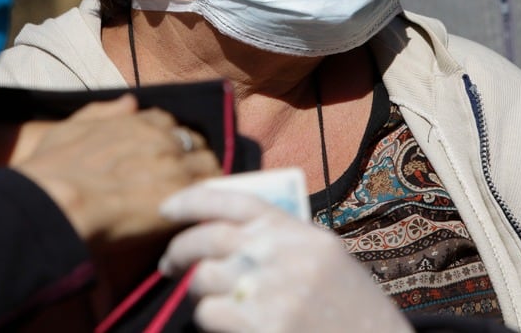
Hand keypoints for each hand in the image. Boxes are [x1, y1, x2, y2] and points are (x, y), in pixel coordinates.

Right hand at [10, 95, 221, 246]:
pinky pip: (211, 192)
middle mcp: (163, 138)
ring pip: (208, 166)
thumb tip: (130, 101)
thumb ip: (103, 112)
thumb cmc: (53, 168)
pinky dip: (207, 199)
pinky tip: (197, 212)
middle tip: (180, 178)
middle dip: (190, 157)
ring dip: (202, 178)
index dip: (168, 140)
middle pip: (194, 142)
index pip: (169, 123)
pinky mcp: (182, 196)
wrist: (57, 200)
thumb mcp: (71, 127)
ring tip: (192, 198)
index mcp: (139, 122)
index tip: (164, 156)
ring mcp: (175, 166)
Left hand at [159, 186, 410, 332]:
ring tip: (213, 303)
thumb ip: (285, 244)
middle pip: (209, 238)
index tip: (167, 209)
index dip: (194, 201)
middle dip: (179, 250)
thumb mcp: (329, 262)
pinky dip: (211, 319)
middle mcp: (283, 254)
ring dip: (199, 292)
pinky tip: (230, 324)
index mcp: (301, 234)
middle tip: (167, 263)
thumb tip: (229, 239)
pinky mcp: (261, 324)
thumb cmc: (353, 313)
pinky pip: (209, 312)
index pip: (237, 201)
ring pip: (204, 279)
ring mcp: (271, 291)